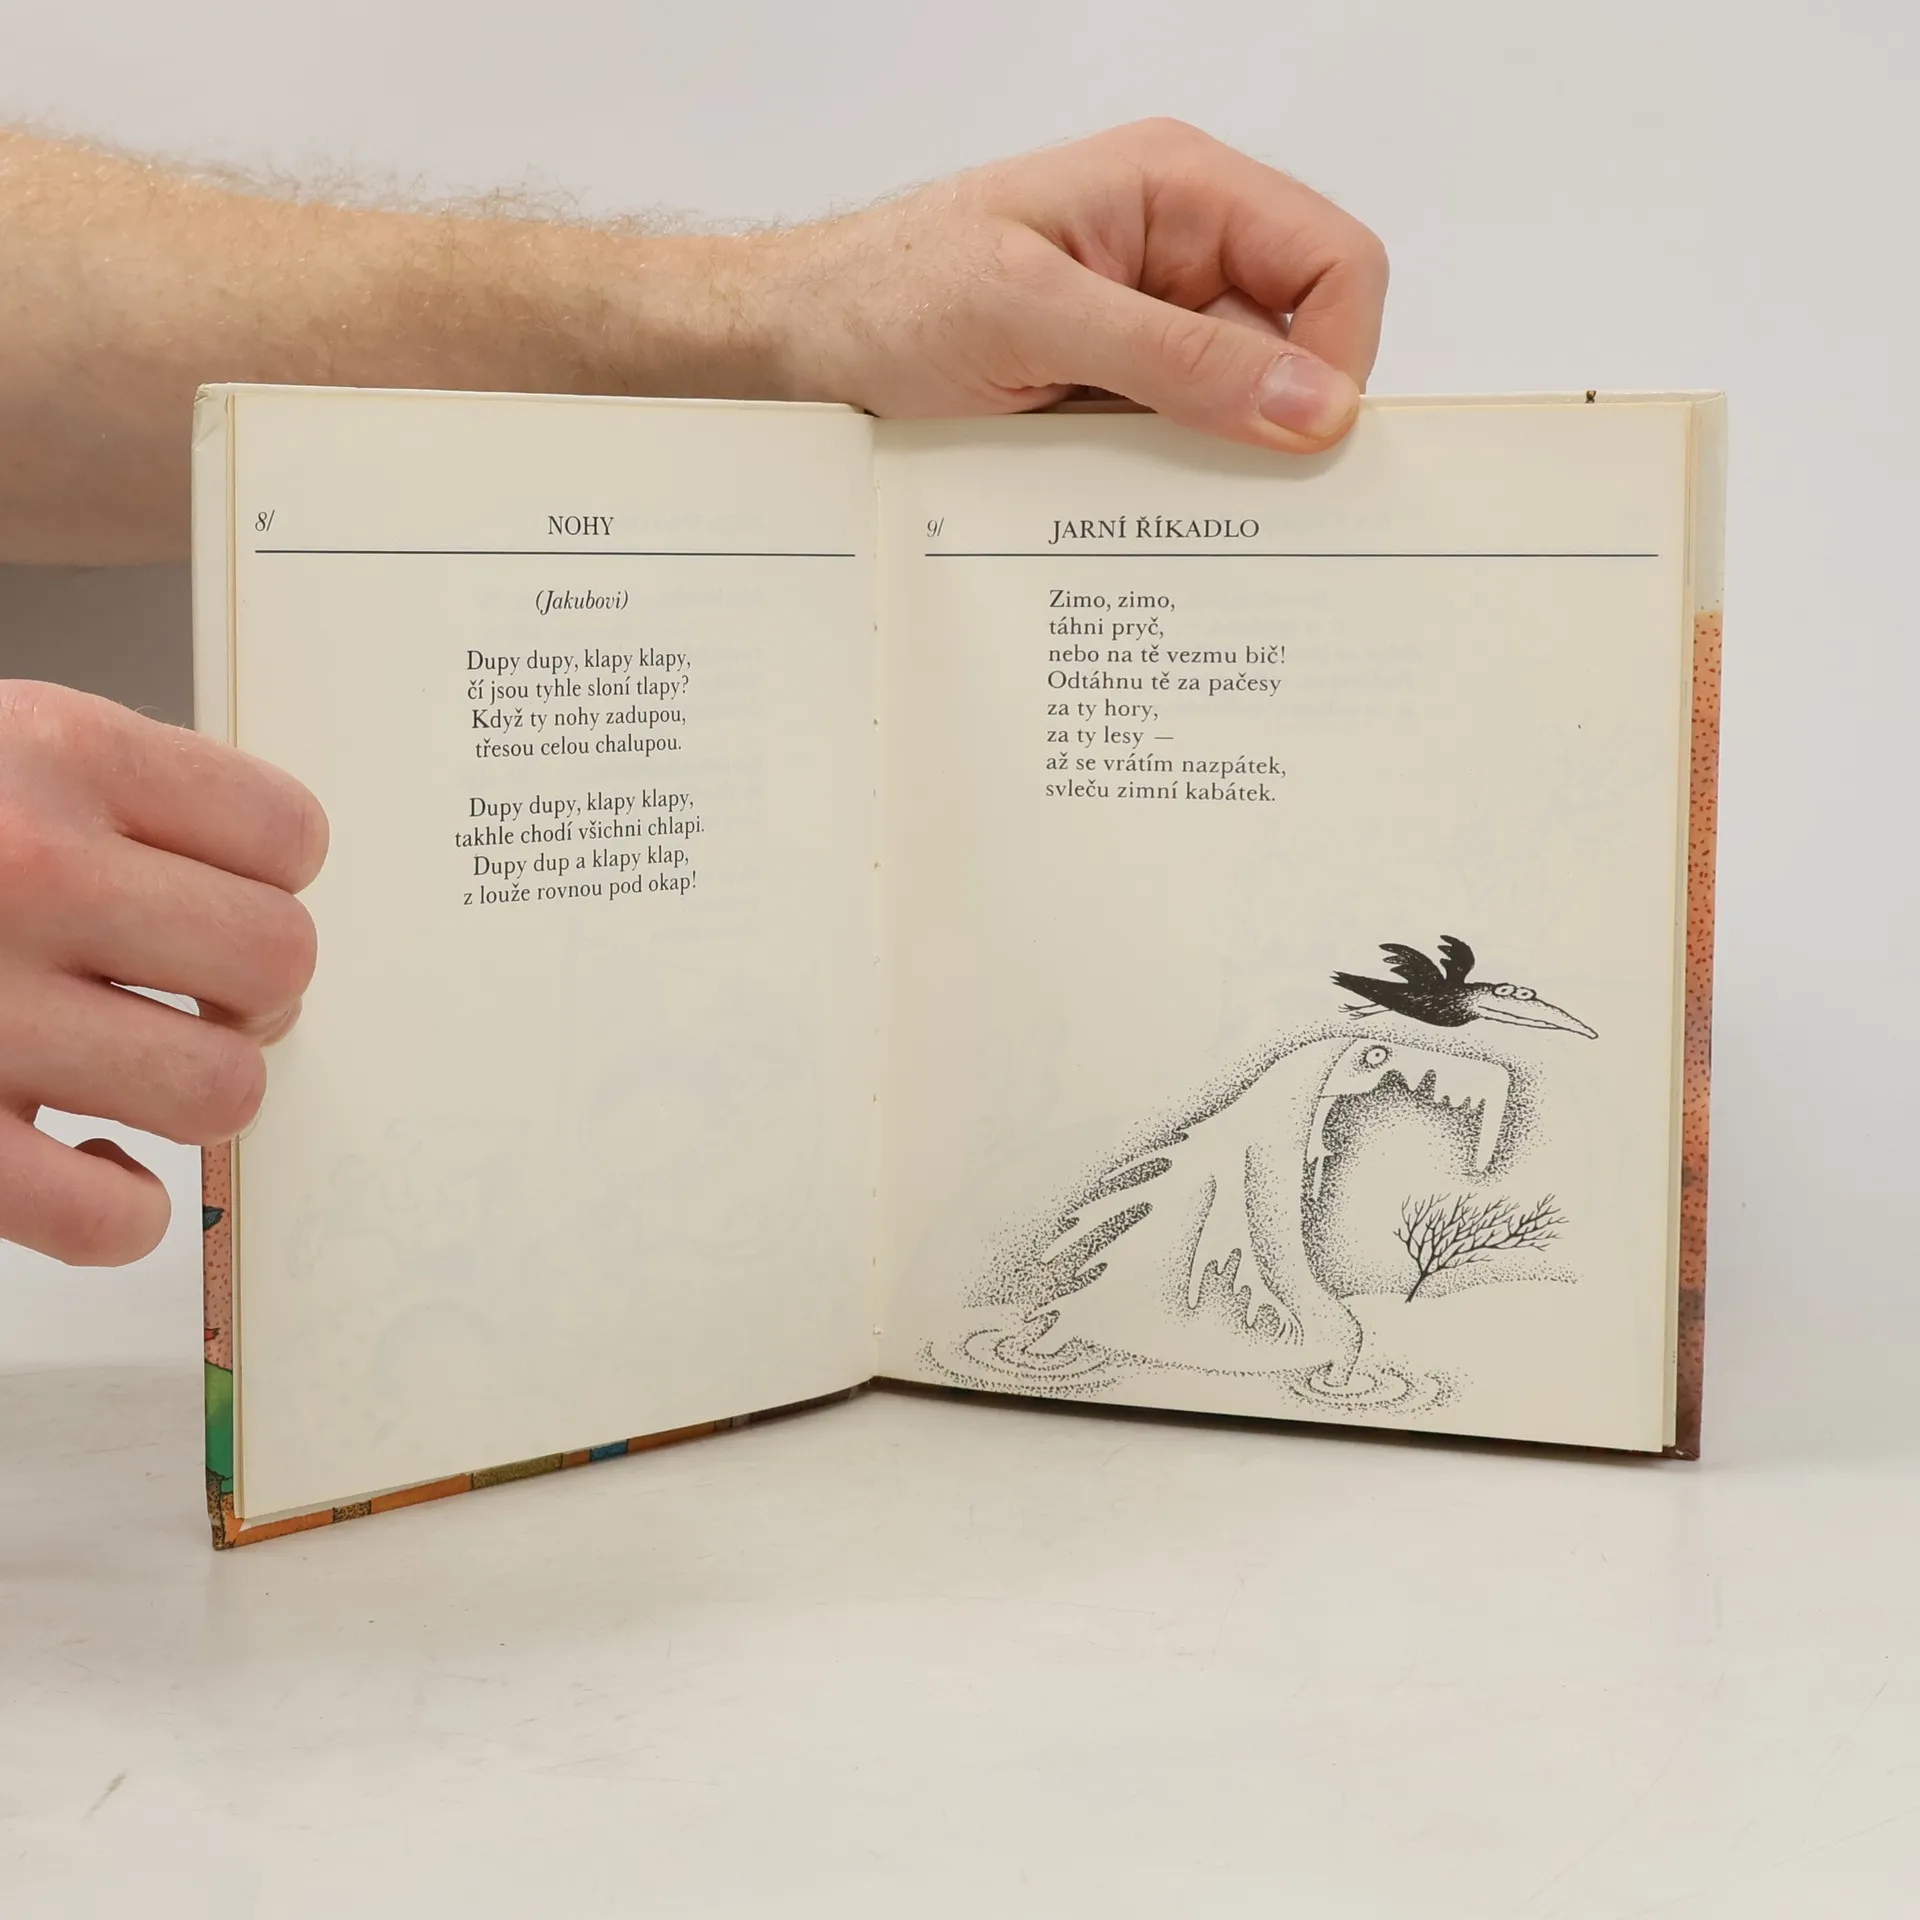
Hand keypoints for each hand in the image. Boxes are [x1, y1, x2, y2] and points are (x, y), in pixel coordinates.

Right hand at [0, 683, 325, 1263]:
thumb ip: (119, 797)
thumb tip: (267, 895)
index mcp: (51, 751)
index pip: (288, 834)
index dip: (269, 882)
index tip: (219, 899)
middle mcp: (23, 869)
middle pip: (279, 960)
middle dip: (251, 992)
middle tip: (189, 999)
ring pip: (222, 1092)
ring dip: (194, 1096)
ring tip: (128, 1075)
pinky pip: (110, 1219)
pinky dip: (117, 1210)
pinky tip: (78, 1161)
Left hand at [761, 119, 1388, 451]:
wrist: (797, 348)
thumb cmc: (886, 298)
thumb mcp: (1032, 318)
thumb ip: (1177, 361)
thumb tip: (1315, 407)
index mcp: (1180, 190)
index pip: (1335, 264)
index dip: (1340, 356)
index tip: (1301, 444)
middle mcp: (1180, 253)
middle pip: (1302, 345)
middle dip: (1278, 424)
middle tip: (1230, 500)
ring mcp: (1149, 330)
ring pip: (1244, 411)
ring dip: (1213, 464)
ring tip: (1143, 496)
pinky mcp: (1116, 394)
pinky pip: (1182, 446)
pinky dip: (1167, 486)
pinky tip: (1120, 504)